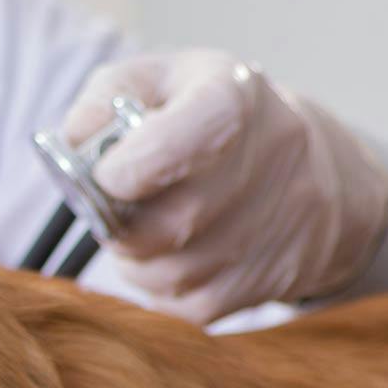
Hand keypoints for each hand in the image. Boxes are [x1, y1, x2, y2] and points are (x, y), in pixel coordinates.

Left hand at [62, 50, 387, 322]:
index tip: (108, 177)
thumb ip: (104, 99)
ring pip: (180, 272)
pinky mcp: (280, 272)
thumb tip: (77, 141)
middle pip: (179, 220)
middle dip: (124, 227)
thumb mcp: (154, 82)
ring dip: (140, 262)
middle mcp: (276, 152)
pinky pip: (194, 305)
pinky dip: (163, 291)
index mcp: (235, 93)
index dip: (143, 165)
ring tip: (143, 230)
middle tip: (113, 212)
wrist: (310, 162)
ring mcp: (286, 217)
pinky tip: (170, 257)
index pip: (201, 133)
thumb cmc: (200, 117)